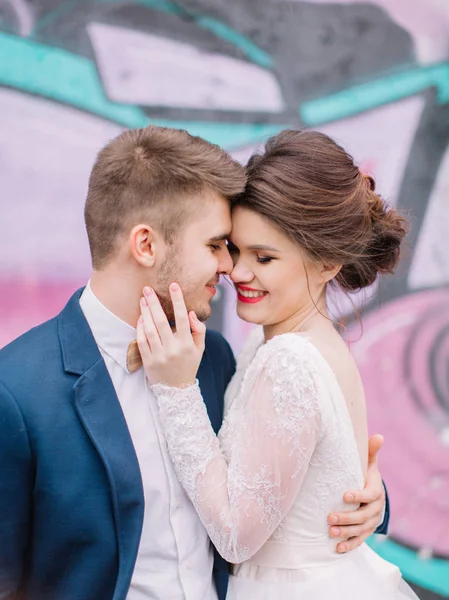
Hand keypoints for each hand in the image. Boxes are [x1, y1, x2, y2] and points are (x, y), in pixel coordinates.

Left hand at [137, 283, 205, 386]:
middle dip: (154, 303)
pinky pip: (142, 340)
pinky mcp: (148, 360)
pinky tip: (141, 317)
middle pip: (162, 321)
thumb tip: (191, 313)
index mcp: (187, 344)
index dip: (178, 300)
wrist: (176, 390)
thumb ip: (198, 330)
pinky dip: (140, 327)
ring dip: (145, 312)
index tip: (173, 286)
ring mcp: (159, 355)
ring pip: (150, 330)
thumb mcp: (199, 349)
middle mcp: (173, 349)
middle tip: (147, 289)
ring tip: (143, 299)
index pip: (183, 318)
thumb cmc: (188, 364)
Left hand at [328, 434, 385, 552]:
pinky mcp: (366, 532)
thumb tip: (379, 436)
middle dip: (347, 518)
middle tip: (330, 517)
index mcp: (376, 491)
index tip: (344, 495)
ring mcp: (371, 522)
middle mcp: (376, 508)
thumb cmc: (365, 475)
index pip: (370, 495)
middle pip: (363, 516)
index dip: (358, 495)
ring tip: (330, 532)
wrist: (373, 495)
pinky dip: (349, 545)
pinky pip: (359, 541)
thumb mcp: (368, 463)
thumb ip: (370, 451)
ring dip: (346, 532)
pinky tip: (337, 548)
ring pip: (361, 530)